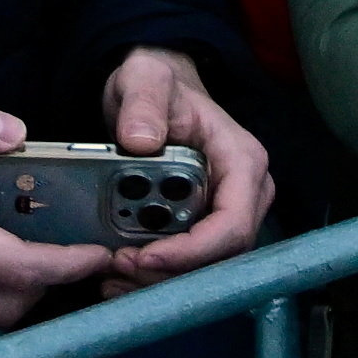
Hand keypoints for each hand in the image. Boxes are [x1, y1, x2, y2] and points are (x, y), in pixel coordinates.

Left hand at [96, 46, 271, 282]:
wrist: (155, 91)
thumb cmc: (158, 82)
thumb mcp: (145, 77)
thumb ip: (143, 101)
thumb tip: (140, 141)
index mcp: (242, 160)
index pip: (233, 224)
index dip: (192, 251)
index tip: (144, 257)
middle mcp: (246, 192)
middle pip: (220, 255)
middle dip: (170, 272)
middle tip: (118, 267)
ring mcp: (227, 210)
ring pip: (205, 267)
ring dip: (160, 280)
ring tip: (112, 274)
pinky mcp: (205, 224)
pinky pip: (189, 263)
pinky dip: (156, 274)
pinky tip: (119, 273)